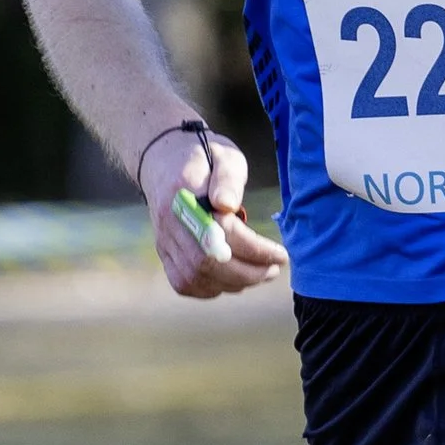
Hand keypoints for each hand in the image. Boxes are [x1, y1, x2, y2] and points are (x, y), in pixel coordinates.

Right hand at [144, 124, 290, 301]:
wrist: (165, 161)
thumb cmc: (205, 158)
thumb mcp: (225, 156)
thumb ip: (229, 179)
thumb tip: (229, 205)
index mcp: (184, 196)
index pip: (222, 232)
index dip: (255, 249)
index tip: (281, 254)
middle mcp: (170, 223)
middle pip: (206, 262)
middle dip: (247, 273)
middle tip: (274, 269)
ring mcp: (164, 240)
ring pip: (195, 278)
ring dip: (233, 283)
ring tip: (260, 274)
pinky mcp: (163, 253)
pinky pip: (184, 283)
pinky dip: (211, 289)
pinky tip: (233, 280)